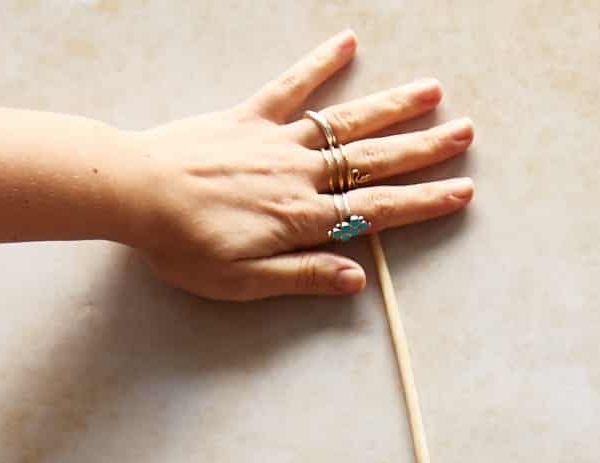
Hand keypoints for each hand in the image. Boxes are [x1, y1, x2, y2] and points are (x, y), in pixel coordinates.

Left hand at [120, 31, 473, 300]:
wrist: (133, 193)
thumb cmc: (184, 247)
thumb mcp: (245, 282)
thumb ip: (304, 278)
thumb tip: (358, 279)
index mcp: (302, 220)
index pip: (378, 211)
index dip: (423, 202)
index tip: (462, 191)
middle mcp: (299, 174)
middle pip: (373, 160)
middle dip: (424, 148)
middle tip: (465, 132)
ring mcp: (274, 140)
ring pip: (345, 120)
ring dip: (392, 105)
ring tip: (432, 90)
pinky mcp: (245, 116)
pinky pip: (290, 86)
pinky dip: (319, 63)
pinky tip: (347, 42)